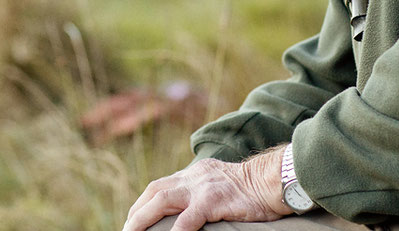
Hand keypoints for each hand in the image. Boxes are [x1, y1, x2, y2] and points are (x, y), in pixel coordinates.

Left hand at [122, 146, 291, 230]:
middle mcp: (192, 178)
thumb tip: (189, 210)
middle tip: (126, 229)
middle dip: (137, 211)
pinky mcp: (212, 201)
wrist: (272, 179)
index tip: (133, 218)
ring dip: (143, 218)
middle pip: (154, 192)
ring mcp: (201, 188)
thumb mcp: (218, 183)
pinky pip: (188, 218)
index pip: (159, 186)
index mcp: (192, 174)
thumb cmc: (251, 188)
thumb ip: (201, 190)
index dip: (143, 203)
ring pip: (162, 201)